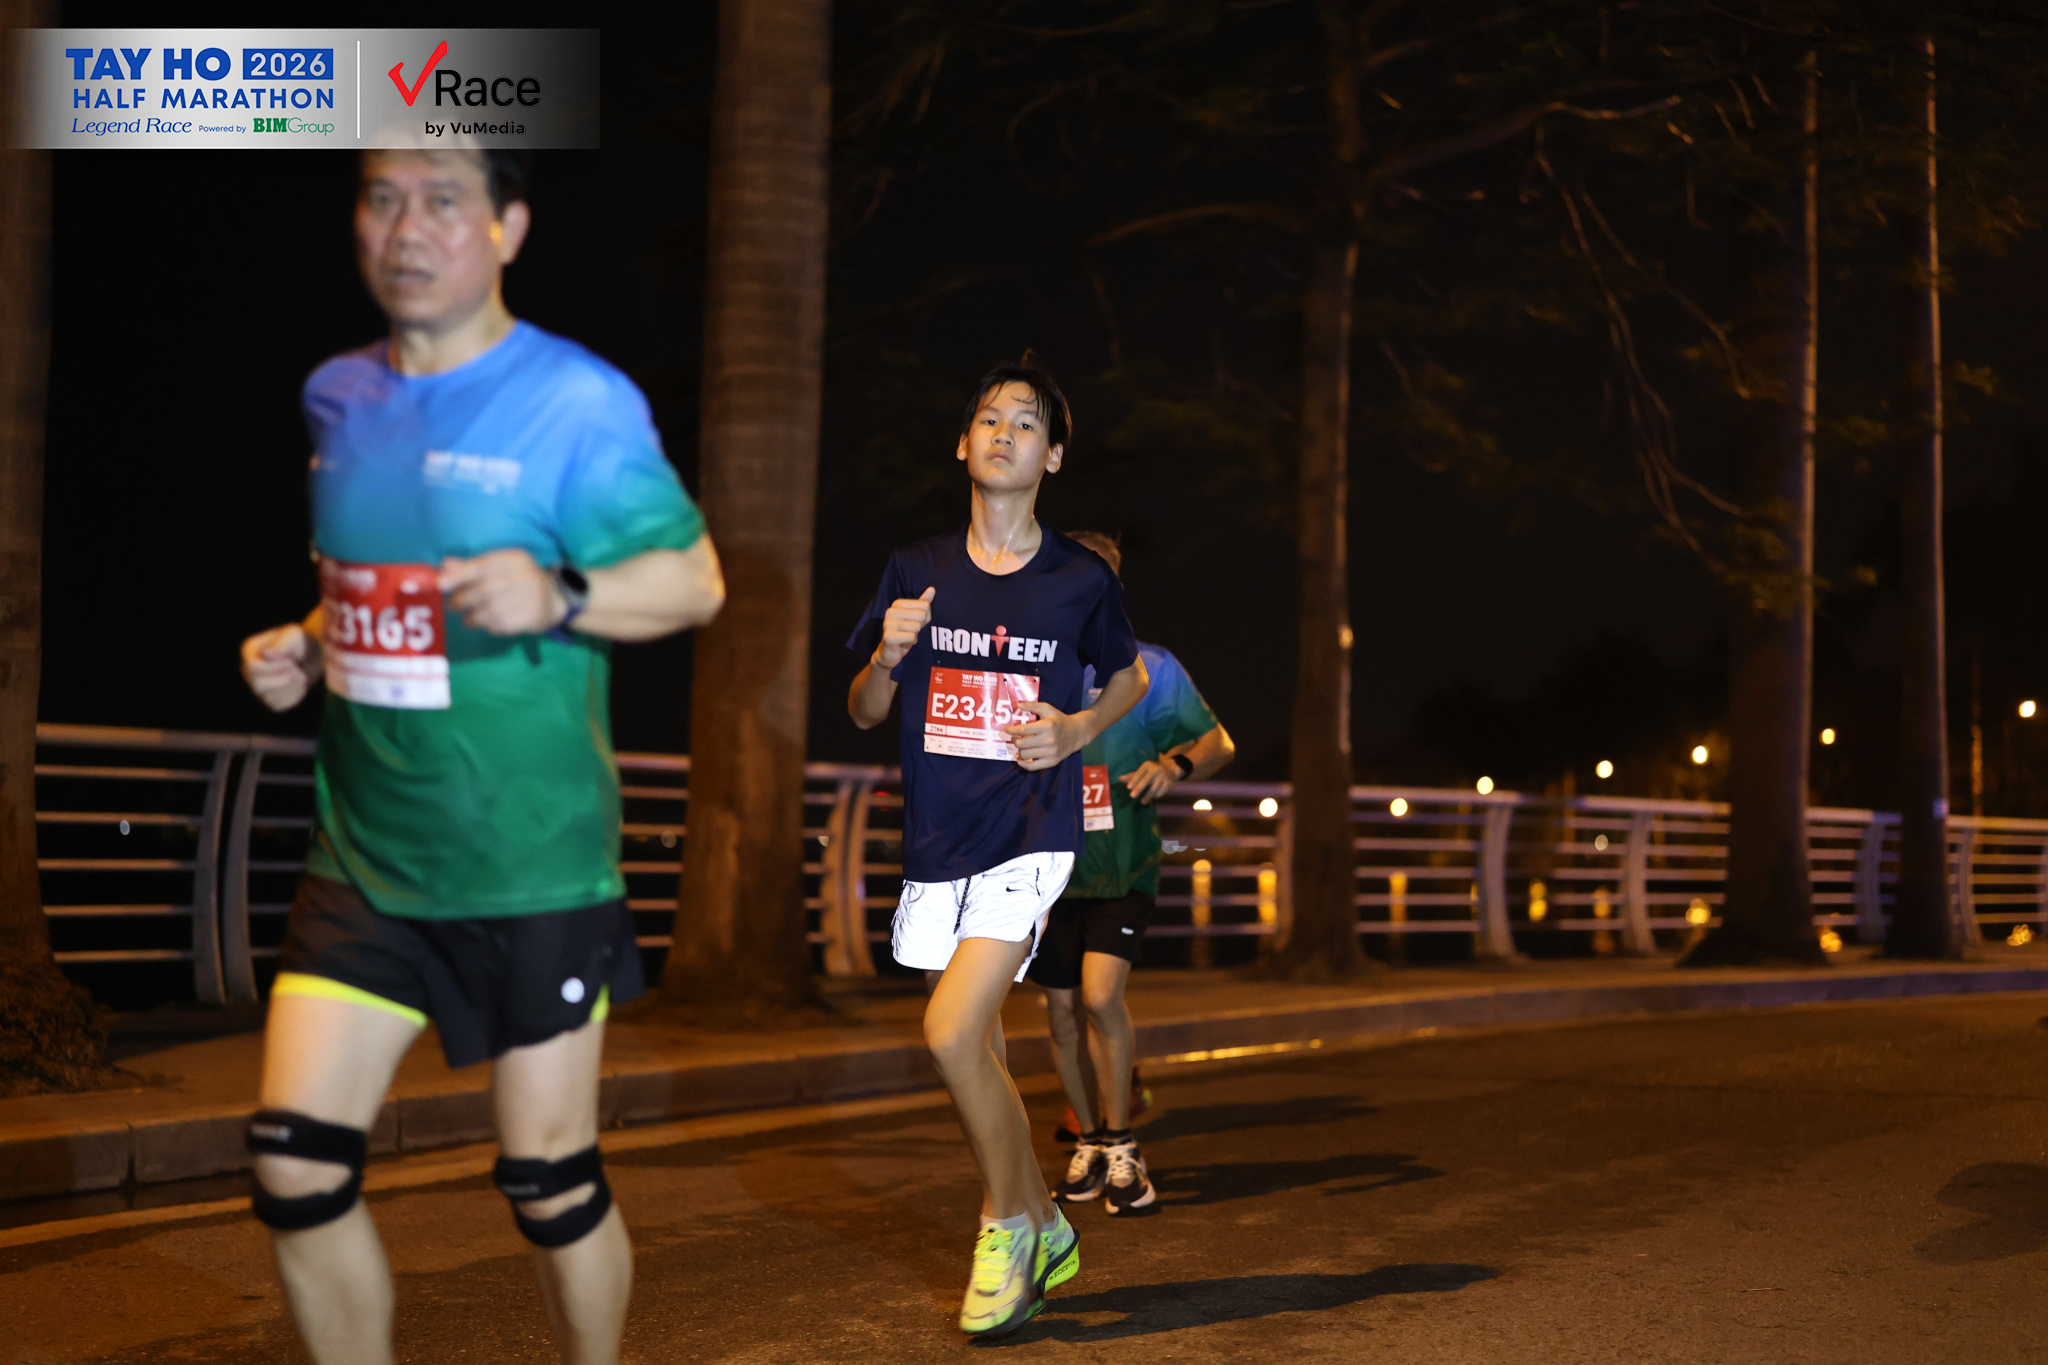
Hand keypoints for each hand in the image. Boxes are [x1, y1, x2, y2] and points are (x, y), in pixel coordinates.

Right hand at [241, 623, 318, 711]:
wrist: (312, 654)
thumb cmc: (301, 641)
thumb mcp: (294, 635)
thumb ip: (282, 643)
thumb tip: (267, 654)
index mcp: (250, 651)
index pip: (252, 667)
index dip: (273, 668)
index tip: (290, 661)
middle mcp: (249, 670)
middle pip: (258, 685)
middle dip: (283, 678)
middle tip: (297, 668)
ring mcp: (258, 686)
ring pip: (269, 697)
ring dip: (291, 687)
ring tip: (300, 674)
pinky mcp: (271, 699)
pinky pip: (279, 705)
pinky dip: (294, 696)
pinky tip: (300, 685)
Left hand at [439, 549, 565, 635]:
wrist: (555, 600)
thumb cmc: (519, 582)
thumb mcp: (499, 568)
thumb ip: (472, 567)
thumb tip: (445, 565)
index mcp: (515, 559)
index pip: (482, 566)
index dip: (459, 575)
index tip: (440, 585)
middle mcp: (525, 575)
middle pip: (484, 589)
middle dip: (463, 599)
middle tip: (454, 606)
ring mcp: (531, 597)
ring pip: (491, 609)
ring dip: (473, 616)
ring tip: (469, 618)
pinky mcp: (532, 616)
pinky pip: (501, 624)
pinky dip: (488, 625)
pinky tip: (488, 623)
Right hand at [875, 586, 934, 668]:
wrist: (889, 652)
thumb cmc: (904, 632)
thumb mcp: (916, 617)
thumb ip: (923, 603)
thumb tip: (932, 589)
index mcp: (897, 604)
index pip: (925, 605)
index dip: (925, 617)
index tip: (914, 622)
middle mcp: (890, 611)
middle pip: (922, 615)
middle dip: (920, 626)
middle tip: (910, 631)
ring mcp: (888, 623)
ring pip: (917, 627)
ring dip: (914, 636)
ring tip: (905, 637)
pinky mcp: (888, 636)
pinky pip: (912, 637)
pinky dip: (910, 642)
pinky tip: (903, 643)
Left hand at [1005, 700, 1088, 771]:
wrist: (1077, 733)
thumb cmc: (1059, 720)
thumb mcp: (1048, 709)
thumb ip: (1033, 706)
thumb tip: (1018, 705)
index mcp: (1047, 726)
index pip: (1023, 730)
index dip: (1012, 730)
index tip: (1007, 730)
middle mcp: (1049, 740)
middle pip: (1022, 743)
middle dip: (1015, 740)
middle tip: (1015, 737)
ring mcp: (1051, 752)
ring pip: (1025, 754)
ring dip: (1019, 750)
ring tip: (1020, 746)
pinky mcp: (1052, 762)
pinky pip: (1032, 767)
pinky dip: (1023, 763)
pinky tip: (1020, 758)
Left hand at [1121, 758, 1179, 804]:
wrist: (1171, 769)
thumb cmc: (1152, 770)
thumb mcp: (1143, 770)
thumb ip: (1132, 775)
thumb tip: (1120, 779)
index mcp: (1148, 765)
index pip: (1140, 773)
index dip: (1134, 780)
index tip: (1128, 787)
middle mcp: (1156, 770)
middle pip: (1147, 780)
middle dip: (1139, 788)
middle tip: (1132, 796)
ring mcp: (1163, 777)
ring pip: (1154, 789)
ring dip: (1147, 796)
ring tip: (1142, 802)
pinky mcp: (1169, 783)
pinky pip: (1161, 792)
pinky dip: (1156, 796)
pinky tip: (1152, 798)